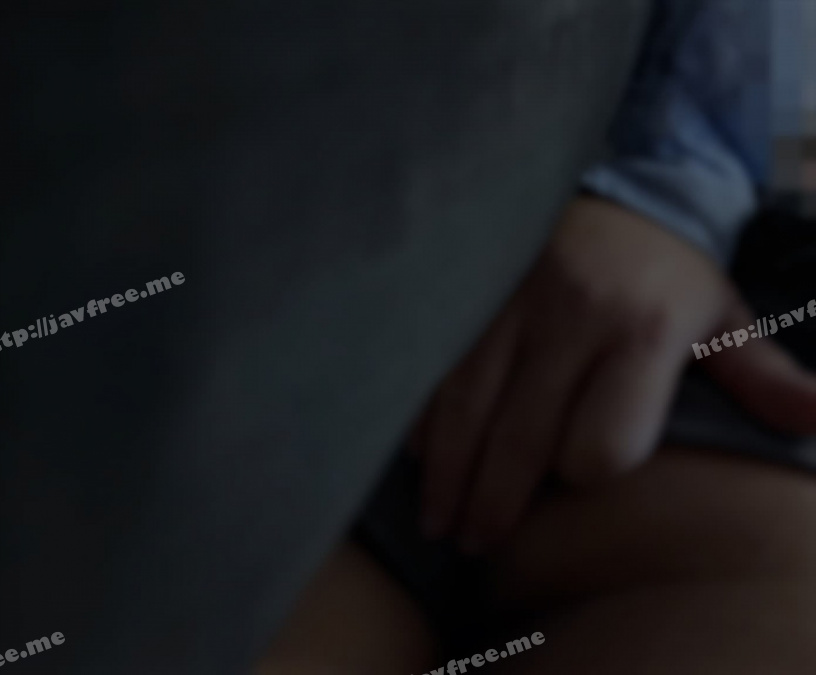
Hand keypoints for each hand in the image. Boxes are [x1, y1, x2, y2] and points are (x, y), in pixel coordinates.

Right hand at [413, 196, 815, 553]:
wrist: (612, 185)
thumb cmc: (670, 271)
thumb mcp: (726, 315)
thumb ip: (762, 375)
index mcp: (644, 332)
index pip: (601, 443)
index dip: (582, 477)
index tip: (570, 487)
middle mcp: (573, 319)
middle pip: (521, 438)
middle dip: (492, 504)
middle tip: (472, 545)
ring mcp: (511, 306)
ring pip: (466, 409)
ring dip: (447, 475)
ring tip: (438, 521)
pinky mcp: (469, 294)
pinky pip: (436, 370)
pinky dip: (422, 420)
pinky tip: (416, 458)